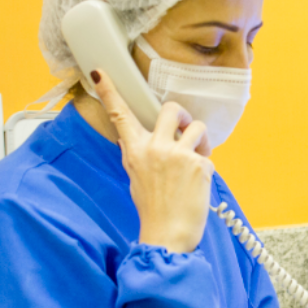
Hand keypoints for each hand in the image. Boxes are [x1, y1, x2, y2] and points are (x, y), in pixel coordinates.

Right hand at [92, 69, 213, 252]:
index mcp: (135, 151)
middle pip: (171, 109)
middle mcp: (155, 148)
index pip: (120, 116)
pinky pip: (208, 154)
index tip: (100, 72)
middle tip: (183, 129)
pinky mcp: (199, 164)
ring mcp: (178, 155)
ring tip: (196, 157)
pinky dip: (206, 165)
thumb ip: (138, 155)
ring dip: (200, 139)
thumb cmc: (153, 210)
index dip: (109, 91)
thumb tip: (133, 140)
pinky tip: (198, 183)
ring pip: (197, 126)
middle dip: (181, 115)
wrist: (168, 235)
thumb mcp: (136, 179)